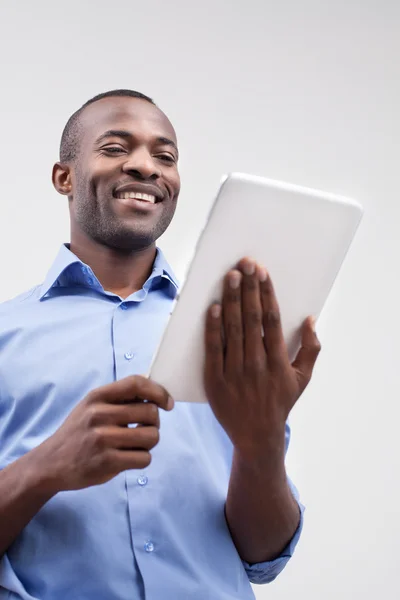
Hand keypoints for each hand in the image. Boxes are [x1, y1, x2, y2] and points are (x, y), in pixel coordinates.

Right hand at [34, 375, 173, 491]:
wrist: (51, 463)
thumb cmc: (79, 432)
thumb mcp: (91, 406)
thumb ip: (119, 398)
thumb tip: (155, 392)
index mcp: (97, 396)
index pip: (136, 383)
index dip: (158, 391)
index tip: (167, 403)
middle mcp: (99, 414)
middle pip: (150, 412)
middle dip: (153, 423)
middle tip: (142, 430)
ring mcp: (103, 439)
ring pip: (152, 436)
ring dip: (149, 443)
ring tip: (134, 445)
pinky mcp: (107, 462)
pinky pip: (144, 458)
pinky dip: (141, 459)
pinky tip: (127, 458)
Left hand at [204, 258, 320, 462]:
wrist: (255, 435)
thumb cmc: (281, 403)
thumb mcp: (303, 379)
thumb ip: (311, 349)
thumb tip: (310, 320)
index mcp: (278, 362)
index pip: (271, 319)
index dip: (266, 293)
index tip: (262, 272)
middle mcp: (256, 364)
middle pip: (251, 318)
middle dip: (248, 288)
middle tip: (244, 264)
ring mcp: (234, 371)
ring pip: (232, 329)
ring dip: (231, 300)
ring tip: (230, 277)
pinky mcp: (215, 379)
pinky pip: (213, 349)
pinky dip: (213, 328)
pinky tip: (213, 308)